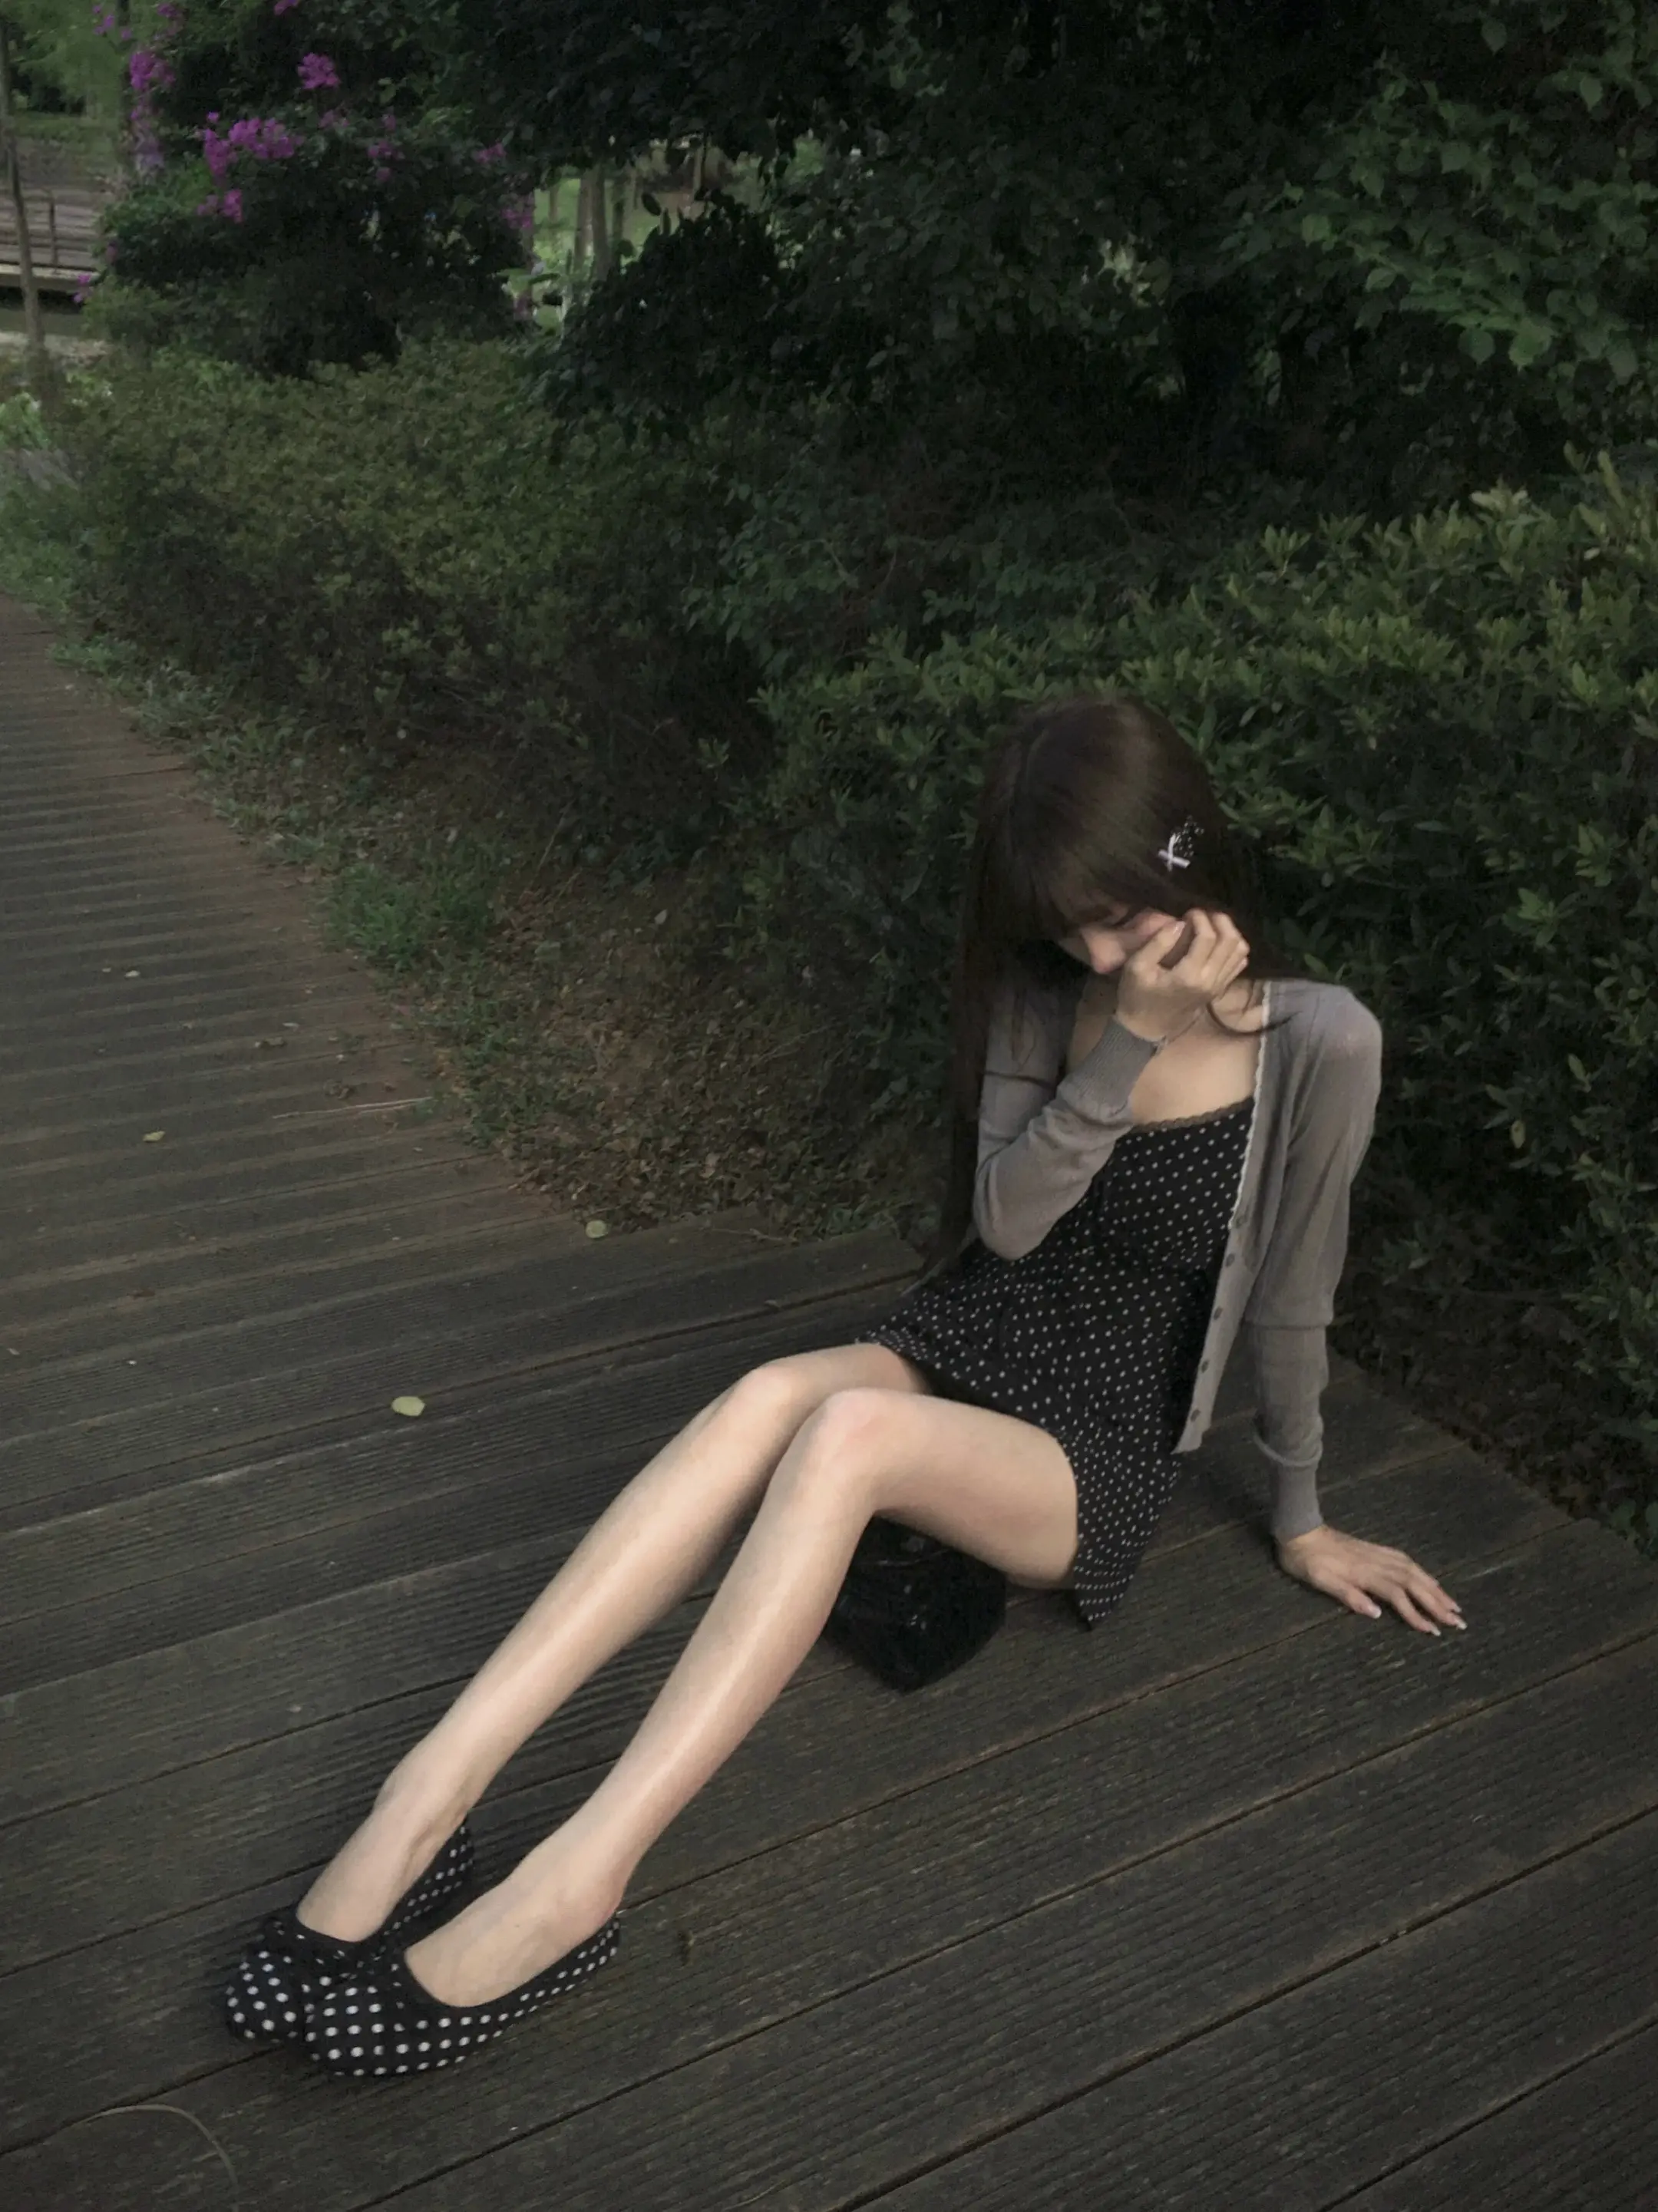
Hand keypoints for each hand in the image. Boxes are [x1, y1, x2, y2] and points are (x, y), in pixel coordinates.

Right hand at [1115, 909, 1249, 1044]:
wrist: (1147, 1027)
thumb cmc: (1137, 996)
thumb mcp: (1136, 967)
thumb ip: (1157, 944)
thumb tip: (1179, 924)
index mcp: (1189, 976)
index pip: (1208, 938)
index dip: (1200, 918)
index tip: (1188, 913)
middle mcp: (1210, 981)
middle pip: (1231, 941)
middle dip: (1220, 921)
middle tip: (1203, 915)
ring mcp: (1218, 986)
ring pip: (1240, 951)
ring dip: (1229, 932)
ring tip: (1211, 925)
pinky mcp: (1220, 989)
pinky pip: (1239, 963)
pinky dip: (1233, 947)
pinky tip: (1216, 942)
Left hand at [1276, 1525, 1466, 1634]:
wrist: (1299, 1530)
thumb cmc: (1305, 1561)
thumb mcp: (1319, 1581)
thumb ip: (1348, 1595)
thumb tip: (1376, 1614)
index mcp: (1364, 1574)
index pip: (1398, 1596)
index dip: (1416, 1614)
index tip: (1433, 1631)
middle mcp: (1377, 1563)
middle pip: (1414, 1583)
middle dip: (1437, 1603)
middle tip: (1458, 1621)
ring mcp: (1377, 1554)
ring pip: (1414, 1572)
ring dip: (1435, 1588)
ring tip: (1453, 1605)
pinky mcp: (1375, 1550)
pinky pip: (1406, 1561)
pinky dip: (1422, 1573)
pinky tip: (1429, 1580)